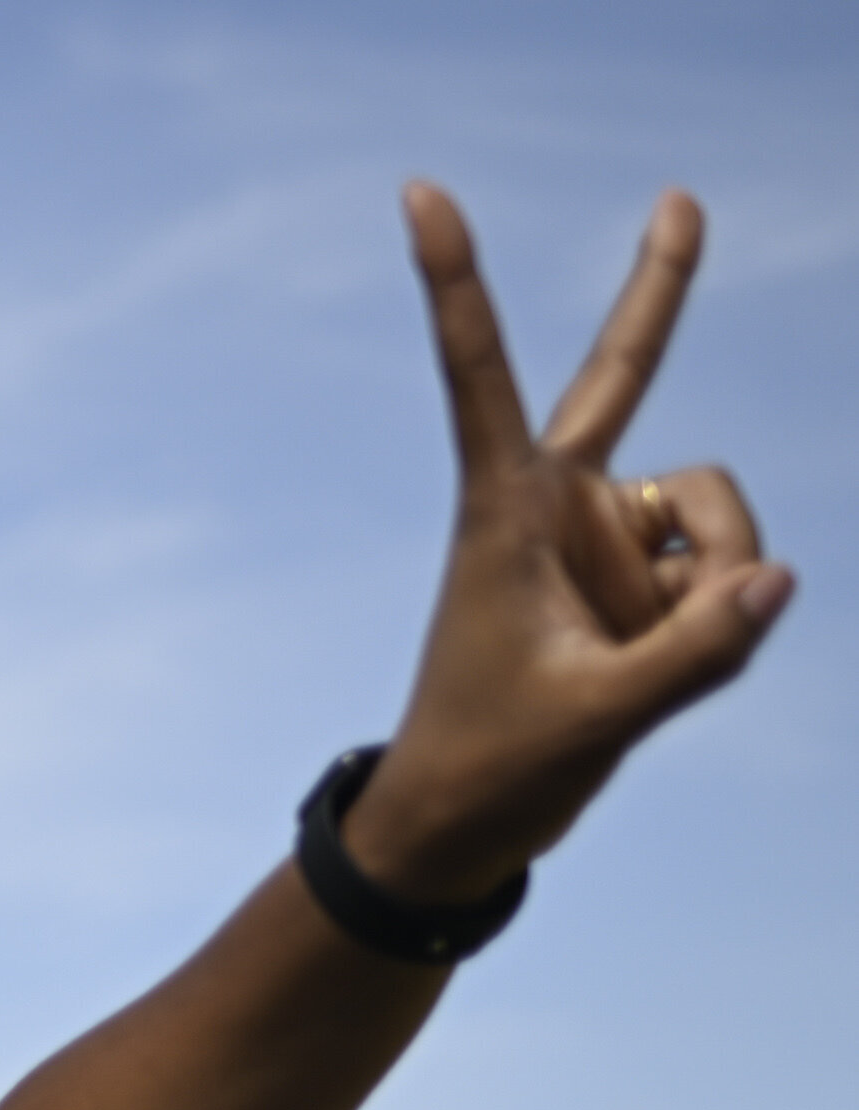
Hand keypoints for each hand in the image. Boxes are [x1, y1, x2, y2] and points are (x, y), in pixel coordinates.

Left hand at [341, 187, 791, 902]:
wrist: (462, 826)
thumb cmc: (492, 768)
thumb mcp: (596, 719)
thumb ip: (694, 655)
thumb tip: (777, 578)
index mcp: (503, 511)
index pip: (481, 375)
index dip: (455, 284)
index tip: (421, 194)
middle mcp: (558, 507)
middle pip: (623, 377)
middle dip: (659, 292)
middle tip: (683, 199)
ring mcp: (607, 540)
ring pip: (720, 516)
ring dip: (720, 582)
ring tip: (645, 661)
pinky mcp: (644, 580)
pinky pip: (728, 577)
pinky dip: (720, 622)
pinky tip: (663, 666)